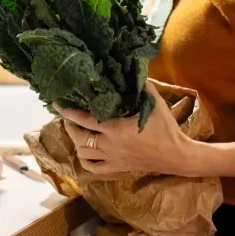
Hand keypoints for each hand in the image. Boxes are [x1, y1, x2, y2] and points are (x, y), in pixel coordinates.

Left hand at [53, 82, 192, 174]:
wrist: (177, 156)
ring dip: (75, 142)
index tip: (57, 104)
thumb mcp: (155, 103)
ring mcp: (112, 159)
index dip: (68, 112)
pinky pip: (93, 168)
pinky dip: (84, 160)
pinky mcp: (117, 168)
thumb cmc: (166, 128)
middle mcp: (110, 145)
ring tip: (74, 131)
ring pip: (83, 154)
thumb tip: (132, 67)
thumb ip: (142, 86)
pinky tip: (83, 151)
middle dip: (69, 126)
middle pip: (79, 138)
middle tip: (67, 116)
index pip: (84, 120)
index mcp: (116, 129)